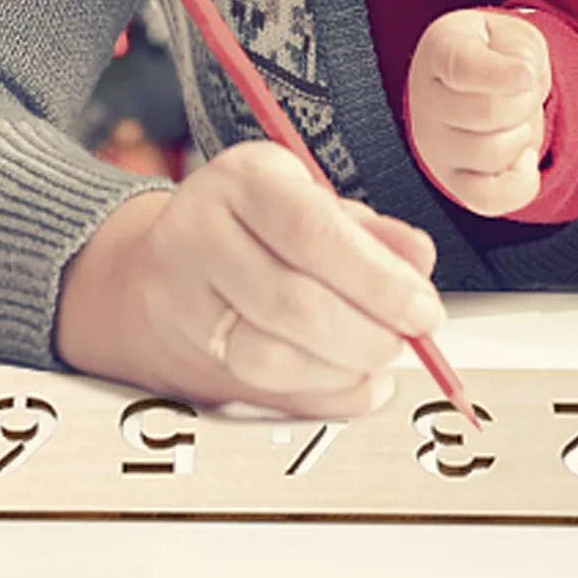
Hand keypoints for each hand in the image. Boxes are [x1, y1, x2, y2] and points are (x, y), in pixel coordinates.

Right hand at [55, 140, 443, 417]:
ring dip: (343, 370)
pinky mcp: (185, 357)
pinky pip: (264, 394)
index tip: (423, 309)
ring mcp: (182, 302)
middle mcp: (200, 234)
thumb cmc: (250, 227)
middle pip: (292, 303)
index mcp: (243, 180)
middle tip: (406, 341)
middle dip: (366, 334)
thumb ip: (370, 232)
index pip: (312, 232)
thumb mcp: (308, 200)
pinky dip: (323, 397)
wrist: (154, 268)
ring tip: (375, 358)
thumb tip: (418, 261)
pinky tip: (351, 381)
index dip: (377, 280)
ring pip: (271, 359)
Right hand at [407, 8, 549, 216]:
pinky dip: (521, 181)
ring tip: (515, 120)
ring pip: (493, 153)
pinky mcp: (453, 182)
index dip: (501, 74)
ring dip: (522, 135)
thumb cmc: (497, 55)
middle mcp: (424, 101)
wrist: (484, 84)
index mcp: (438, 52)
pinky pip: (490, 199)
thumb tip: (523, 77)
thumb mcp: (514, 35)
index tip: (528, 74)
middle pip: (489, 112)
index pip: (462, 68)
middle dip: (524, 101)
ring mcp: (434, 147)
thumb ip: (520, 50)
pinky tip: (522, 156)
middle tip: (521, 92)